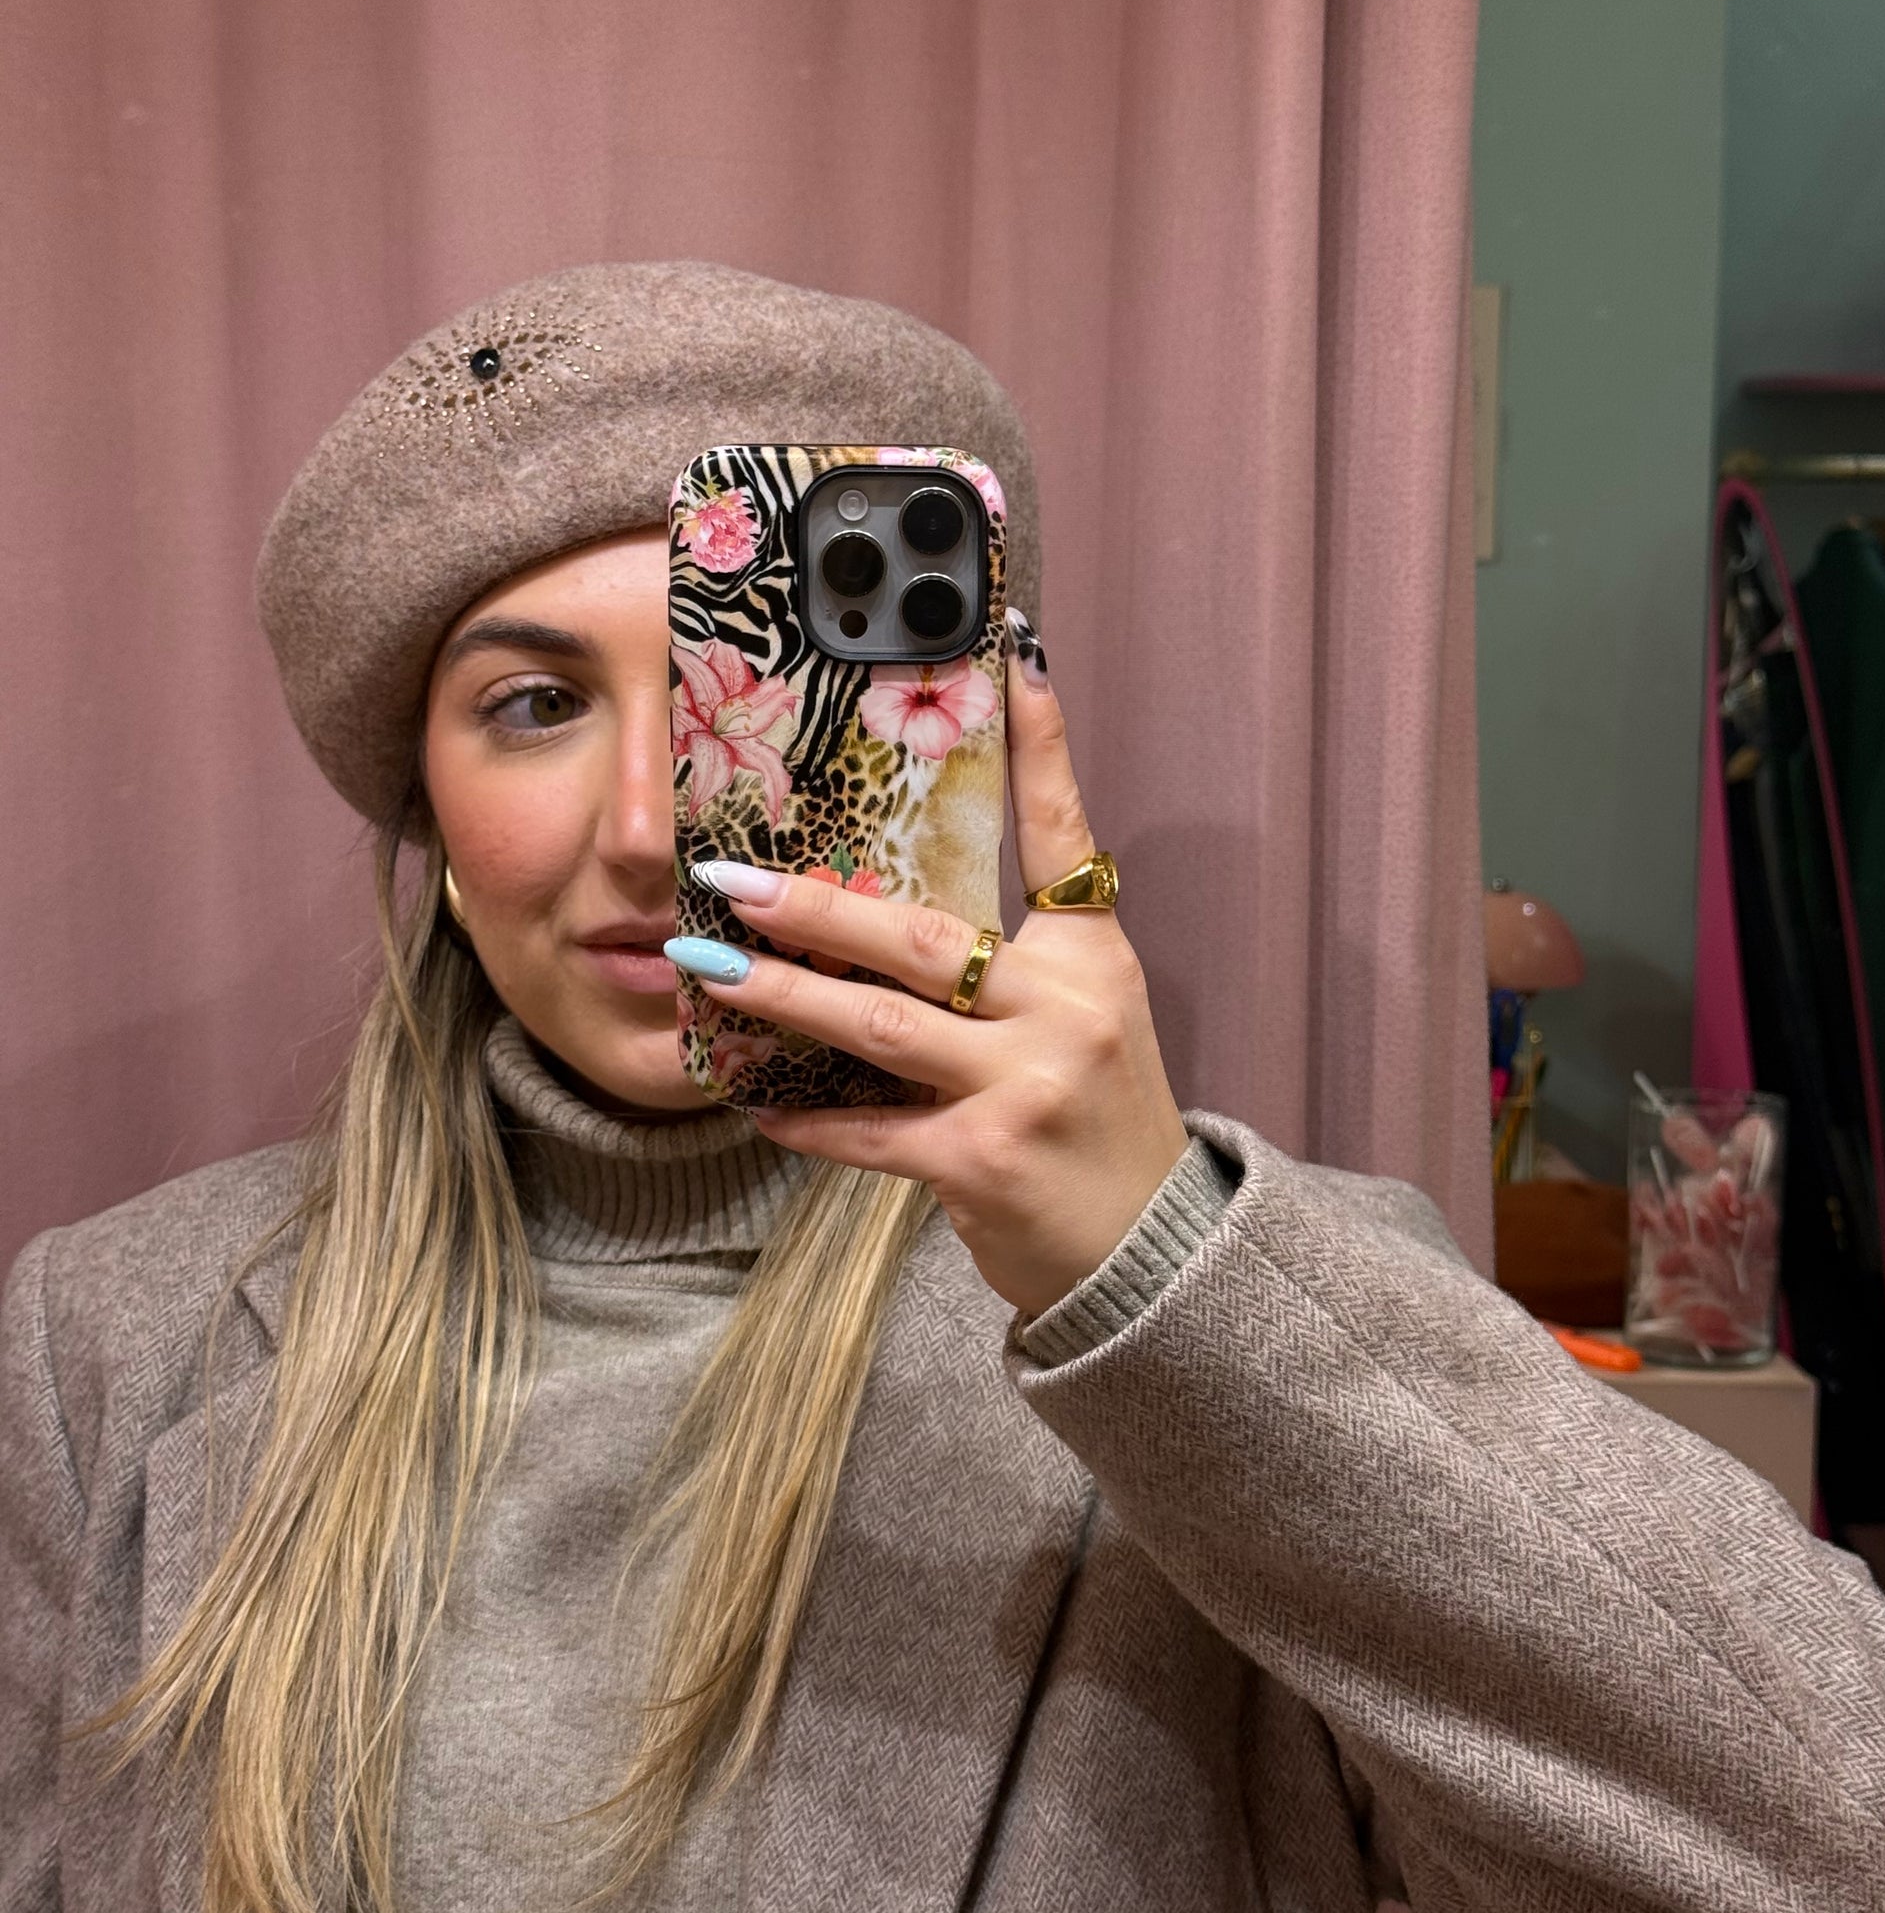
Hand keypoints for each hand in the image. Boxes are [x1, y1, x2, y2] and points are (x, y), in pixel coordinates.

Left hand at [671, 635, 1188, 1316]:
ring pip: (880, 1026)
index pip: (1065, 836)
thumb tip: (876, 921)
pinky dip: (810, 1121)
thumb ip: (1008, 970)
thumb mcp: (1081, 1024)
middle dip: (816, 907)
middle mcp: (1068, 1009)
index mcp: (1094, 960)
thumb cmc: (1098, 1126)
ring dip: (783, 997)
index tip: (1016, 660)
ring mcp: (1027, 1086)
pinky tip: (759, 1106)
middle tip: (730, 879)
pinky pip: (871, 1130)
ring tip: (710, 972)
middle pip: (923, 938)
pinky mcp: (984, 1161)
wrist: (1148, 1252)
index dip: (1042, 749)